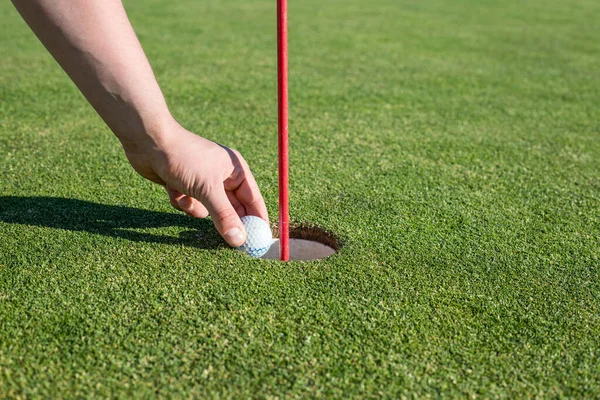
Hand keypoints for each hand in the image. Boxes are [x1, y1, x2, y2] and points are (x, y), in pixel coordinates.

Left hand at [122, 120, 268, 246]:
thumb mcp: (207, 189)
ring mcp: (203, 182)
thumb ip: (225, 216)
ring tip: (186, 197)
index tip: (260, 241)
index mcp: (235, 170)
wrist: (148, 142)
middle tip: (228, 241)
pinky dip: (182, 202)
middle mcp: (222, 176)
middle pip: (232, 208)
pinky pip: (191, 206)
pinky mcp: (186, 187)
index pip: (253, 200)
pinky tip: (172, 189)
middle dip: (225, 220)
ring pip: (208, 211)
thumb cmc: (183, 157)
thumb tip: (239, 240)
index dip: (257, 220)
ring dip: (196, 208)